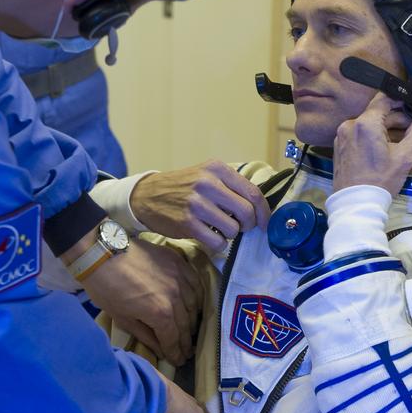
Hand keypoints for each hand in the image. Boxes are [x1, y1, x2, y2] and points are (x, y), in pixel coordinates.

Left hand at [79, 236, 203, 365]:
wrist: (102, 252)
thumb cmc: (106, 288)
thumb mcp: (122, 318)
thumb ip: (146, 335)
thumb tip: (161, 349)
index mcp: (161, 313)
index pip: (173, 339)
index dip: (176, 353)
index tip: (178, 361)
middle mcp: (176, 296)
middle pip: (185, 324)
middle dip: (185, 341)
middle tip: (186, 352)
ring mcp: (180, 277)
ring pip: (194, 304)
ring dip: (192, 321)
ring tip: (189, 330)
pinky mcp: (178, 262)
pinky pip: (195, 283)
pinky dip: (196, 296)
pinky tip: (194, 304)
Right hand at [131, 162, 269, 254]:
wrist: (146, 196)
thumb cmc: (182, 187)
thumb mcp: (206, 174)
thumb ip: (231, 186)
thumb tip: (259, 208)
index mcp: (216, 169)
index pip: (253, 192)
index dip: (264, 212)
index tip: (265, 223)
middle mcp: (208, 183)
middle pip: (247, 212)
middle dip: (248, 225)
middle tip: (241, 226)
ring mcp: (197, 204)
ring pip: (233, 229)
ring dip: (230, 234)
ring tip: (218, 228)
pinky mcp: (187, 223)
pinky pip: (218, 242)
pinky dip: (218, 244)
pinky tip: (209, 236)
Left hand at [333, 94, 411, 195]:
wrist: (356, 203)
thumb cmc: (381, 181)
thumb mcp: (404, 156)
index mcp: (365, 123)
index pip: (384, 98)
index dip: (401, 99)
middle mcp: (349, 125)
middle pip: (376, 112)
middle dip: (395, 117)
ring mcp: (342, 136)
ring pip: (367, 123)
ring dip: (384, 127)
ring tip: (400, 139)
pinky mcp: (339, 146)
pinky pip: (358, 133)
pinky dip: (371, 136)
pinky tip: (383, 148)